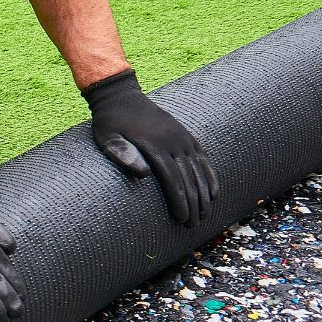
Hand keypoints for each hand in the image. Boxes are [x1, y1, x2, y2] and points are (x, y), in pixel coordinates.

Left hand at [81, 69, 216, 226]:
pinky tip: (214, 193)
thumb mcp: (107, 137)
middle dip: (193, 204)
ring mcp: (181, 137)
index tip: (182, 219)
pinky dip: (210, 176)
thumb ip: (122, 154)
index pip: (172, 179)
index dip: (179, 201)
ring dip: (203, 195)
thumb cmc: (110, 122)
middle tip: (193, 226)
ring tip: (204, 216)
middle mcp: (173, 141)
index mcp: (155, 145)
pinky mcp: (185, 136)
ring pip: (198, 171)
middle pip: (188, 178)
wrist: (120, 96)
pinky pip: (202, 158)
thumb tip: (144, 174)